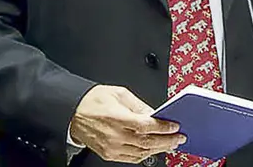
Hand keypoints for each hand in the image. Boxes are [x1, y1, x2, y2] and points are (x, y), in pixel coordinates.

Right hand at [69, 85, 184, 163]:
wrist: (72, 112)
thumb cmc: (93, 101)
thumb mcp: (119, 93)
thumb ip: (139, 104)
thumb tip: (155, 112)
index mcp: (117, 118)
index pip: (146, 126)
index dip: (163, 127)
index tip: (175, 126)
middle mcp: (114, 135)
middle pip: (147, 142)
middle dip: (167, 140)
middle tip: (179, 137)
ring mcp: (111, 148)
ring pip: (141, 153)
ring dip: (159, 149)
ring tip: (170, 144)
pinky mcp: (108, 154)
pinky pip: (131, 158)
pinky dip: (145, 155)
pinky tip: (154, 150)